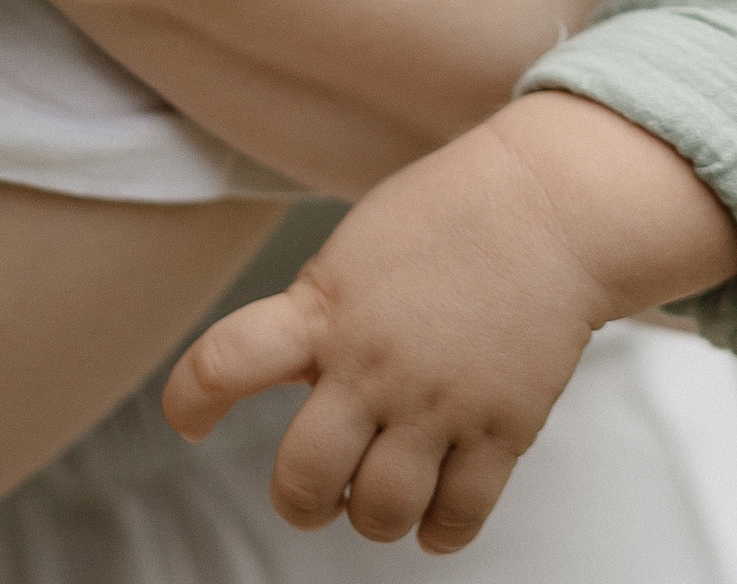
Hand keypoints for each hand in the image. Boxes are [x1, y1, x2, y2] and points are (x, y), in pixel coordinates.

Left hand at [162, 94, 736, 552]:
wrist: (548, 205)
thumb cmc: (447, 216)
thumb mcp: (356, 249)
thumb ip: (317, 312)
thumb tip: (281, 371)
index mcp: (326, 306)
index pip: (227, 360)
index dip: (190, 401)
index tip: (188, 422)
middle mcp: (373, 363)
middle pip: (304, 478)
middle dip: (300, 501)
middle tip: (313, 492)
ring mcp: (438, 402)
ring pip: (379, 513)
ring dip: (372, 517)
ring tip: (381, 493)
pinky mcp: (501, 430)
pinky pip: (457, 520)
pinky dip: (439, 530)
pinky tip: (436, 506)